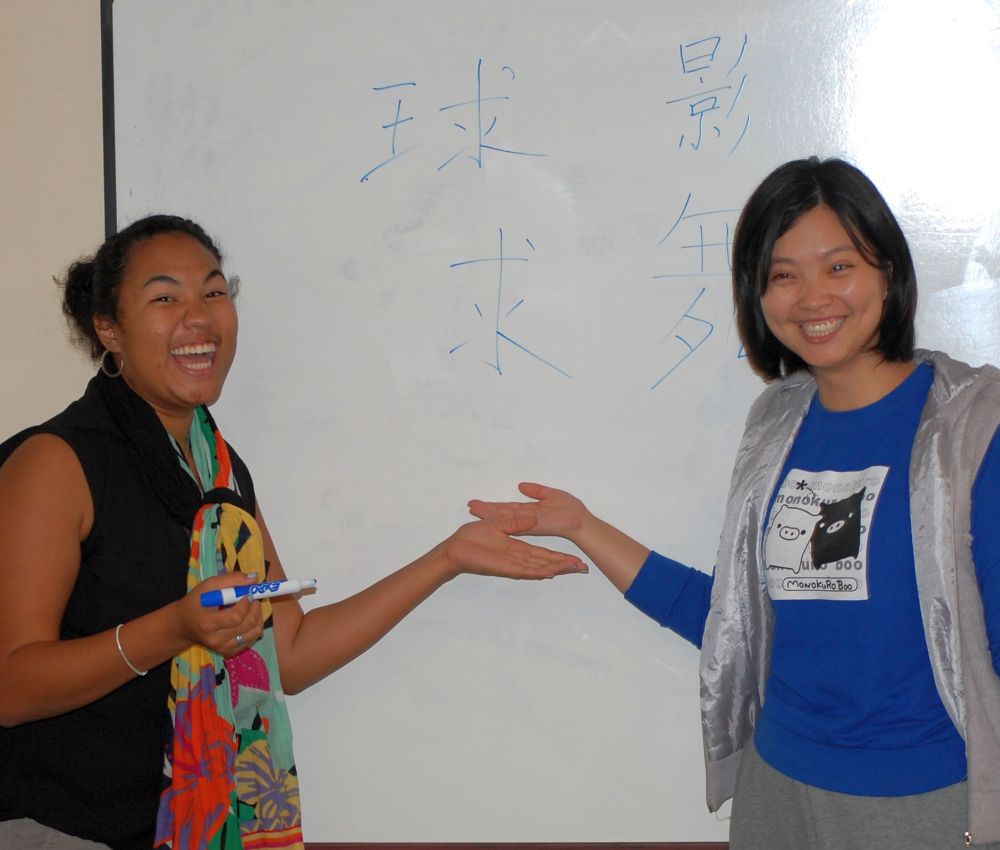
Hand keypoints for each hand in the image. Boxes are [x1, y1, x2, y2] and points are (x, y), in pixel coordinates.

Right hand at [173, 573, 265, 657]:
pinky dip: (255, 626)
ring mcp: (223, 648)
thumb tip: (254, 578)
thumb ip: (231, 579)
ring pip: (254, 633)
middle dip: (255, 607)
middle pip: (248, 624)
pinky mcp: (229, 651)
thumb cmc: (196, 603)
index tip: (247, 592)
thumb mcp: (208, 586)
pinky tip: (247, 618)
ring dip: (258, 616)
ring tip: (252, 607)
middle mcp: (215, 639)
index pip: (236, 616)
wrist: (183, 626)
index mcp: (207, 623)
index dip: (246, 602)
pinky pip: (252, 639)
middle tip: (253, 597)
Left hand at [442, 515, 587, 579]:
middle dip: (564, 565)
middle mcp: (518, 559)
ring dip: (557, 568)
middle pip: (546, 563)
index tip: (573, 558)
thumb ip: (516, 521)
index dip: (558, 556)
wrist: (455, 548)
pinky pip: (526, 570)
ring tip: (575, 569)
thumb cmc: (472, 537)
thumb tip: (532, 516)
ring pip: (540, 568)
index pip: (542, 554)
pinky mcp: (505, 568)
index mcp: (517, 549)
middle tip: (583, 567)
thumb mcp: (498, 523)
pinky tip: (552, 572)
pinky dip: (539, 571)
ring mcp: (513, 565)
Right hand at [468, 482, 589, 540]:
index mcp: (530, 511)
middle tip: (470, 506)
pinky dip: (500, 517)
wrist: (580, 521)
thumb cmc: (570, 510)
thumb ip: (536, 491)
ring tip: (473, 508)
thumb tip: (521, 485)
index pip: (508, 508)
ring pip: (503, 516)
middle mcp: (525, 518)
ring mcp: (527, 521)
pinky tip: (490, 514)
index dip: (494, 507)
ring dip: (488, 513)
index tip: (481, 503)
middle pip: (501, 513)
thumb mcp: (551, 494)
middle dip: (486, 510)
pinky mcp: (530, 524)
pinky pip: (512, 519)